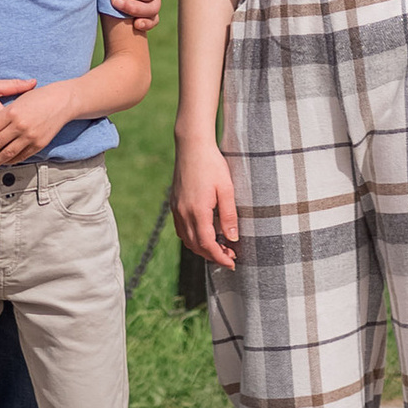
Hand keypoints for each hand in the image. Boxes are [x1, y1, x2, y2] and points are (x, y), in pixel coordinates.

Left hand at [0, 85, 68, 168]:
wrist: (61, 101)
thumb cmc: (38, 97)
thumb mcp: (18, 98)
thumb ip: (2, 111)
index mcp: (11, 111)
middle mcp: (19, 125)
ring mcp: (29, 136)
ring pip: (7, 153)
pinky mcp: (38, 144)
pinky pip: (21, 156)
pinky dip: (10, 160)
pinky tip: (4, 162)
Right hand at [171, 135, 239, 270]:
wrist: (192, 145)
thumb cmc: (212, 164)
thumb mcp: (226, 189)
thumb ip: (229, 215)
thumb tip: (233, 239)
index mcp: (197, 211)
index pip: (207, 244)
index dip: (220, 257)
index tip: (232, 263)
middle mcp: (183, 213)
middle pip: (196, 246)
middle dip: (212, 255)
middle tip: (230, 256)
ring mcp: (176, 208)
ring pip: (186, 239)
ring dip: (202, 248)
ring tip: (219, 247)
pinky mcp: (174, 203)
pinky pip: (181, 229)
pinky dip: (192, 238)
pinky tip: (203, 233)